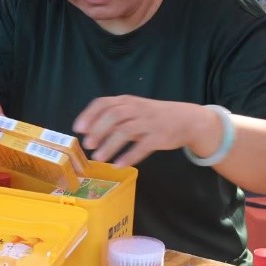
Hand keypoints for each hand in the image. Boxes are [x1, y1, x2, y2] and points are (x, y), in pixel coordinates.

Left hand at [73, 96, 216, 167]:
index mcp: (128, 101)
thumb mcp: (134, 111)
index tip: (78, 128)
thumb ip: (115, 118)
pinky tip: (119, 164)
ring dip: (110, 145)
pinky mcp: (159, 137)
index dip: (89, 115)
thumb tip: (90, 131)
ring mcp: (149, 123)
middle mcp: (137, 109)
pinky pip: (142, 147)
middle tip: (88, 145)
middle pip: (113, 116)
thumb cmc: (154, 116)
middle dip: (98, 130)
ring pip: (125, 131)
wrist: (187, 120)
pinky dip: (129, 156)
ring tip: (99, 157)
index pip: (104, 103)